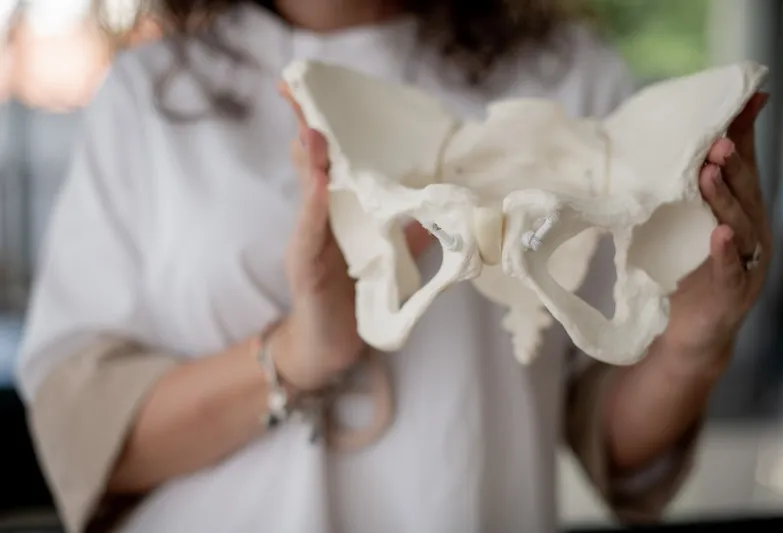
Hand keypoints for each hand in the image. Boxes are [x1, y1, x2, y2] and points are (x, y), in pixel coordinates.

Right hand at [273, 82, 433, 390]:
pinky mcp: (303, 265)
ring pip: (309, 191)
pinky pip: (310, 231)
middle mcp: (319, 218)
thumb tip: (445, 214)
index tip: (319, 90)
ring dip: (312, 159)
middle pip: (310, 163)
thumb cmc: (353, 298)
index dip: (327, 126)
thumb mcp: (388, 261)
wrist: (330, 345)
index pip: (331, 159)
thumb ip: (410, 235)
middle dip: (307, 125)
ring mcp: (307, 239)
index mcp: (340, 211)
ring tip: (315, 130)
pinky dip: (315, 205)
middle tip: (301, 89)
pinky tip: (320, 183)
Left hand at [661, 92, 771, 372]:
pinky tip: (722, 235)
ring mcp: (746, 263)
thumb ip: (676, 193)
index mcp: (738, 212)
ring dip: (727, 197)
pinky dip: (727, 252)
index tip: (748, 100)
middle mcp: (750, 233)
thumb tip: (651, 155)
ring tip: (712, 172)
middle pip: (746, 191)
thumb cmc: (682, 274)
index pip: (743, 167)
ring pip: (742, 225)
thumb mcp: (679, 226)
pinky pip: (732, 269)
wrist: (687, 333)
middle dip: (733, 162)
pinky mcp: (734, 292)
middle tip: (717, 138)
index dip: (745, 135)